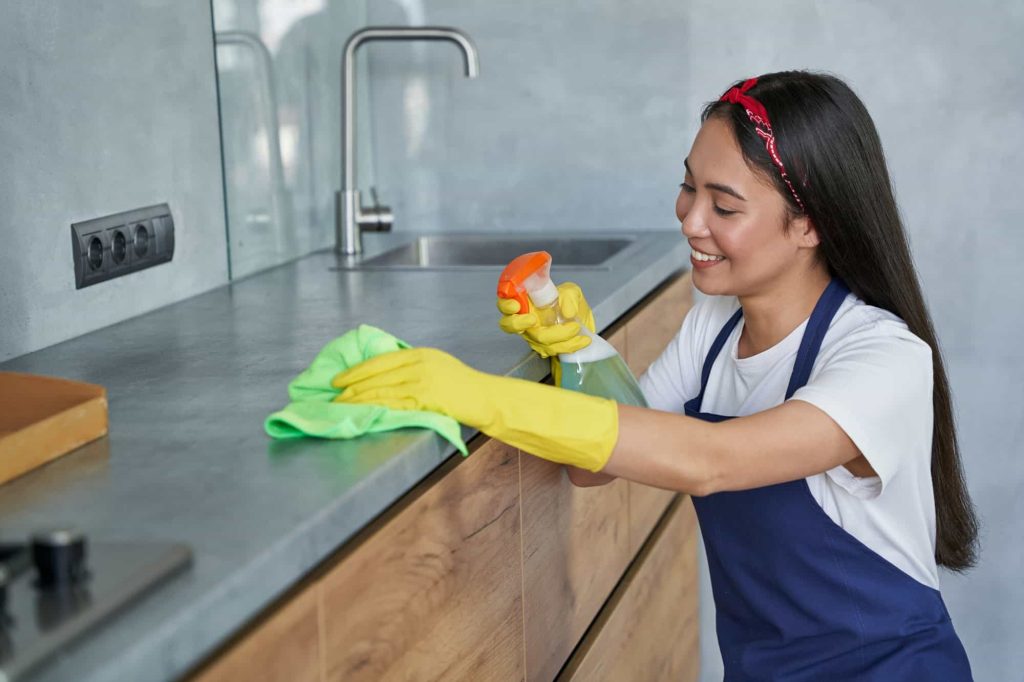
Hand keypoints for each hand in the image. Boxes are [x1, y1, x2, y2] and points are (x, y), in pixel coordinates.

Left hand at [331, 348, 490, 427]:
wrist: (485, 397)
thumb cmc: (463, 385)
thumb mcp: (437, 365)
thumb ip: (413, 366)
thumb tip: (386, 374)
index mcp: (419, 354)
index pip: (379, 360)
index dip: (356, 370)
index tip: (339, 379)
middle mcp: (418, 364)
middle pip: (376, 375)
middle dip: (351, 386)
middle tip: (333, 395)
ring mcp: (421, 381)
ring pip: (381, 390)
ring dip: (357, 399)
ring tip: (341, 406)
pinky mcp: (425, 399)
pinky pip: (393, 403)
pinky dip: (375, 407)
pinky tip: (363, 411)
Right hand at [496, 282, 594, 357]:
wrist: (582, 321)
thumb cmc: (569, 303)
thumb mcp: (571, 292)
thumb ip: (569, 297)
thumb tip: (567, 312)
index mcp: (525, 302)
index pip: (505, 304)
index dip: (506, 306)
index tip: (516, 305)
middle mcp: (524, 320)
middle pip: (510, 325)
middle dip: (520, 323)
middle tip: (533, 319)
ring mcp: (533, 336)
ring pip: (538, 340)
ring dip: (559, 335)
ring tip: (576, 328)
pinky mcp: (545, 348)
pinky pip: (553, 350)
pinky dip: (570, 345)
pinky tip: (582, 340)